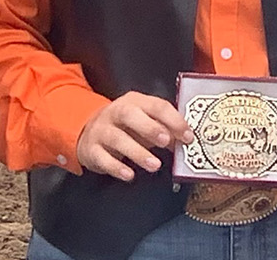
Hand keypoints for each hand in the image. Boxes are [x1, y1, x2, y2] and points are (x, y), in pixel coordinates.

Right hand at [76, 92, 191, 181]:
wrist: (89, 132)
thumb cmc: (125, 127)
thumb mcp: (145, 123)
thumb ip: (165, 130)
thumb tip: (185, 142)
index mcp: (135, 101)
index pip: (156, 105)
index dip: (174, 120)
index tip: (188, 136)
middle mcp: (116, 112)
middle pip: (130, 115)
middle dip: (150, 128)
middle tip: (166, 141)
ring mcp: (101, 130)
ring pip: (117, 138)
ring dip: (137, 152)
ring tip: (154, 165)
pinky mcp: (91, 150)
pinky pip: (103, 158)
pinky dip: (117, 167)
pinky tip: (129, 175)